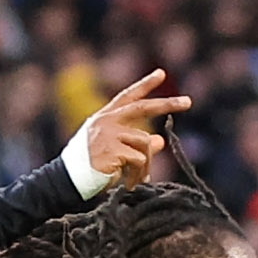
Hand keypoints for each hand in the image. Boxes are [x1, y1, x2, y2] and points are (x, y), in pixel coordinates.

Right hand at [80, 70, 192, 191]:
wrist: (69, 180)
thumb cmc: (91, 166)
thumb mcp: (114, 150)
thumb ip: (134, 142)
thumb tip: (160, 141)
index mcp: (106, 117)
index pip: (128, 96)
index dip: (145, 85)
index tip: (161, 73)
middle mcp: (107, 121)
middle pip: (143, 108)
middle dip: (167, 104)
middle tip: (188, 102)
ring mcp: (109, 134)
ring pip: (145, 143)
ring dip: (146, 165)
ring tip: (137, 179)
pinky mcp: (113, 150)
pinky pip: (139, 159)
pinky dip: (139, 174)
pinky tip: (129, 183)